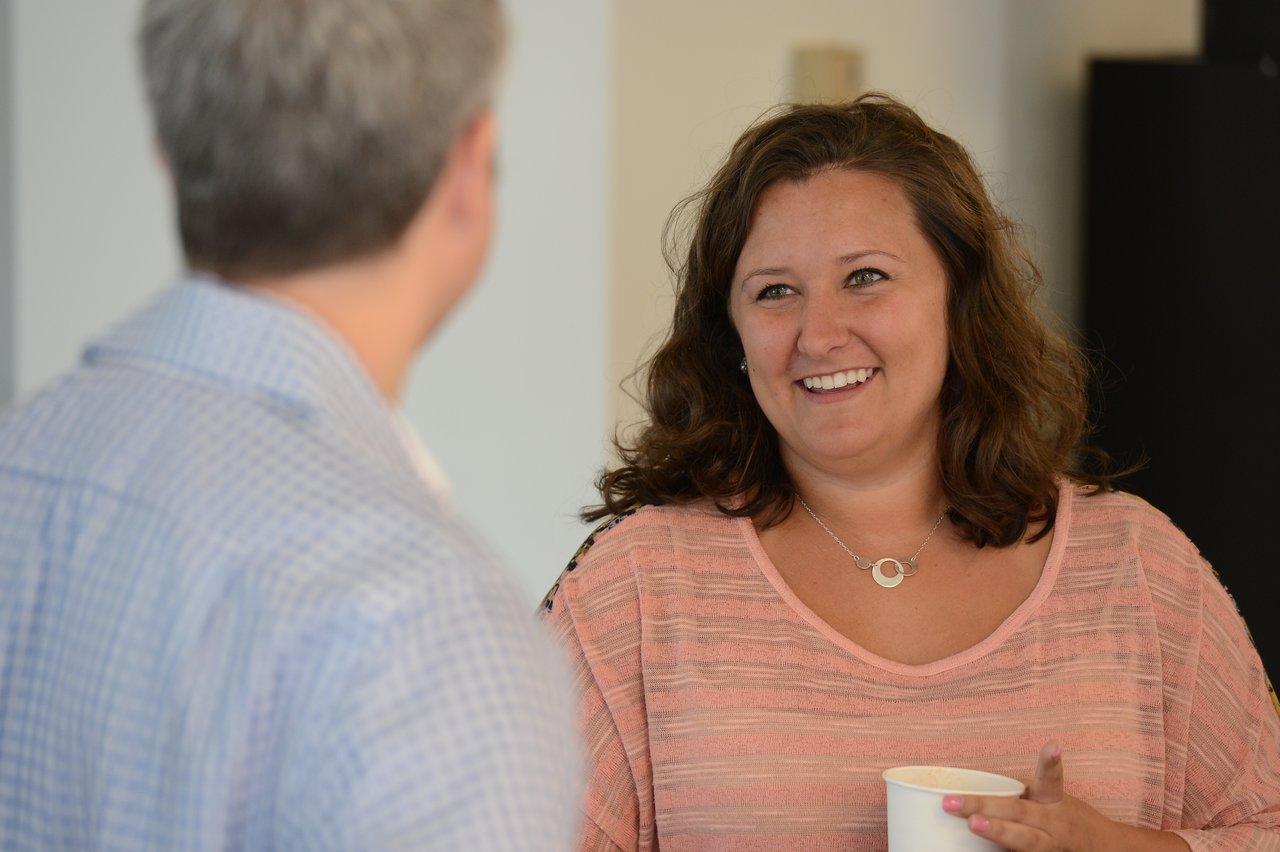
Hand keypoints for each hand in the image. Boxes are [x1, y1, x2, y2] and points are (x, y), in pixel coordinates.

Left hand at [940, 743, 1188, 851]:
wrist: (1107, 851)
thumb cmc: (1066, 821)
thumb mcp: (1051, 801)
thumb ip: (1021, 795)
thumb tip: (973, 791)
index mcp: (1054, 801)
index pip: (1052, 779)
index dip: (1051, 762)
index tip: (1053, 746)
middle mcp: (1055, 824)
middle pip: (1021, 812)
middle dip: (988, 806)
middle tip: (957, 802)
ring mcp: (1054, 848)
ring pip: (1026, 841)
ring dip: (999, 832)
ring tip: (974, 824)